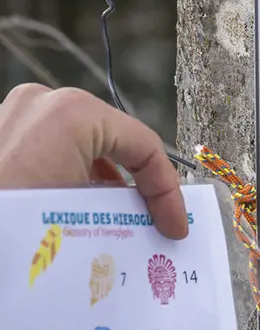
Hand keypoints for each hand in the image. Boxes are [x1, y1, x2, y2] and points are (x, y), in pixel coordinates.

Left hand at [0, 85, 186, 237]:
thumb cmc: (15, 222)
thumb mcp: (85, 213)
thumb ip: (125, 208)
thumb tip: (148, 222)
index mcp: (75, 112)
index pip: (146, 147)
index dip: (168, 192)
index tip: (174, 228)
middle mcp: (45, 101)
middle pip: (113, 144)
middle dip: (134, 189)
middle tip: (149, 226)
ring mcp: (15, 113)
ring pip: (81, 149)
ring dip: (102, 188)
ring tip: (109, 226)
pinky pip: (49, 152)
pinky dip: (69, 181)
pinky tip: (70, 217)